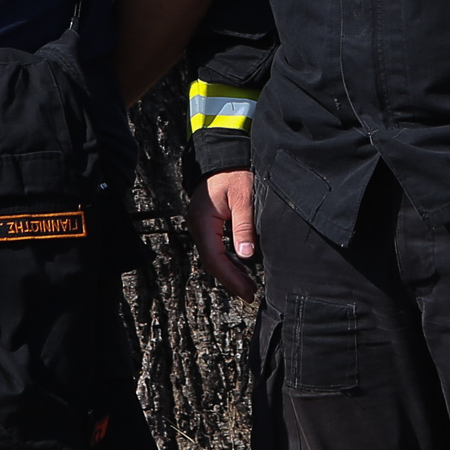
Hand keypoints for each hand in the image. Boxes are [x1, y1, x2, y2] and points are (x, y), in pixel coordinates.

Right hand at [195, 169, 259, 301]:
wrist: (223, 155)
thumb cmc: (234, 172)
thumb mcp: (243, 197)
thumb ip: (243, 225)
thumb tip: (245, 255)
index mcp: (203, 222)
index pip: (214, 258)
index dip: (230, 278)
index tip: (247, 291)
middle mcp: (198, 226)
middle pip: (212, 262)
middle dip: (231, 280)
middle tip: (251, 294)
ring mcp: (201, 226)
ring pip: (213, 256)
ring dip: (230, 272)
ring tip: (249, 286)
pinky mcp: (208, 224)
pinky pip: (216, 247)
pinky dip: (228, 260)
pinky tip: (242, 268)